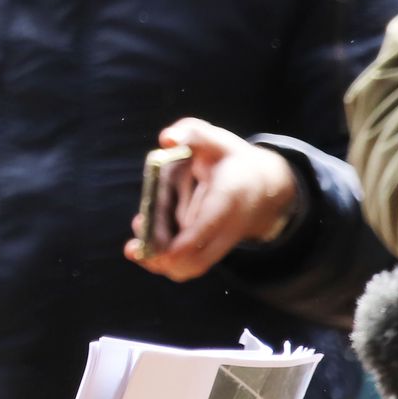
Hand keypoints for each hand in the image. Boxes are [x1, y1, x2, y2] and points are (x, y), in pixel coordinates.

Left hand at [125, 117, 299, 281]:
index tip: (165, 254)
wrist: (263, 184)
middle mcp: (228, 226)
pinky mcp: (210, 248)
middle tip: (134, 249)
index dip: (188, 242)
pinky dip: (164, 258)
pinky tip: (144, 242)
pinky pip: (188, 263)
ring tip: (135, 247)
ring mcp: (220, 242)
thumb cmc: (229, 158)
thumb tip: (166, 140)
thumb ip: (189, 132)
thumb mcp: (212, 137)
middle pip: (198, 258)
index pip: (210, 224)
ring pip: (191, 266)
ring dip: (160, 262)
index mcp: (228, 197)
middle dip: (165, 260)